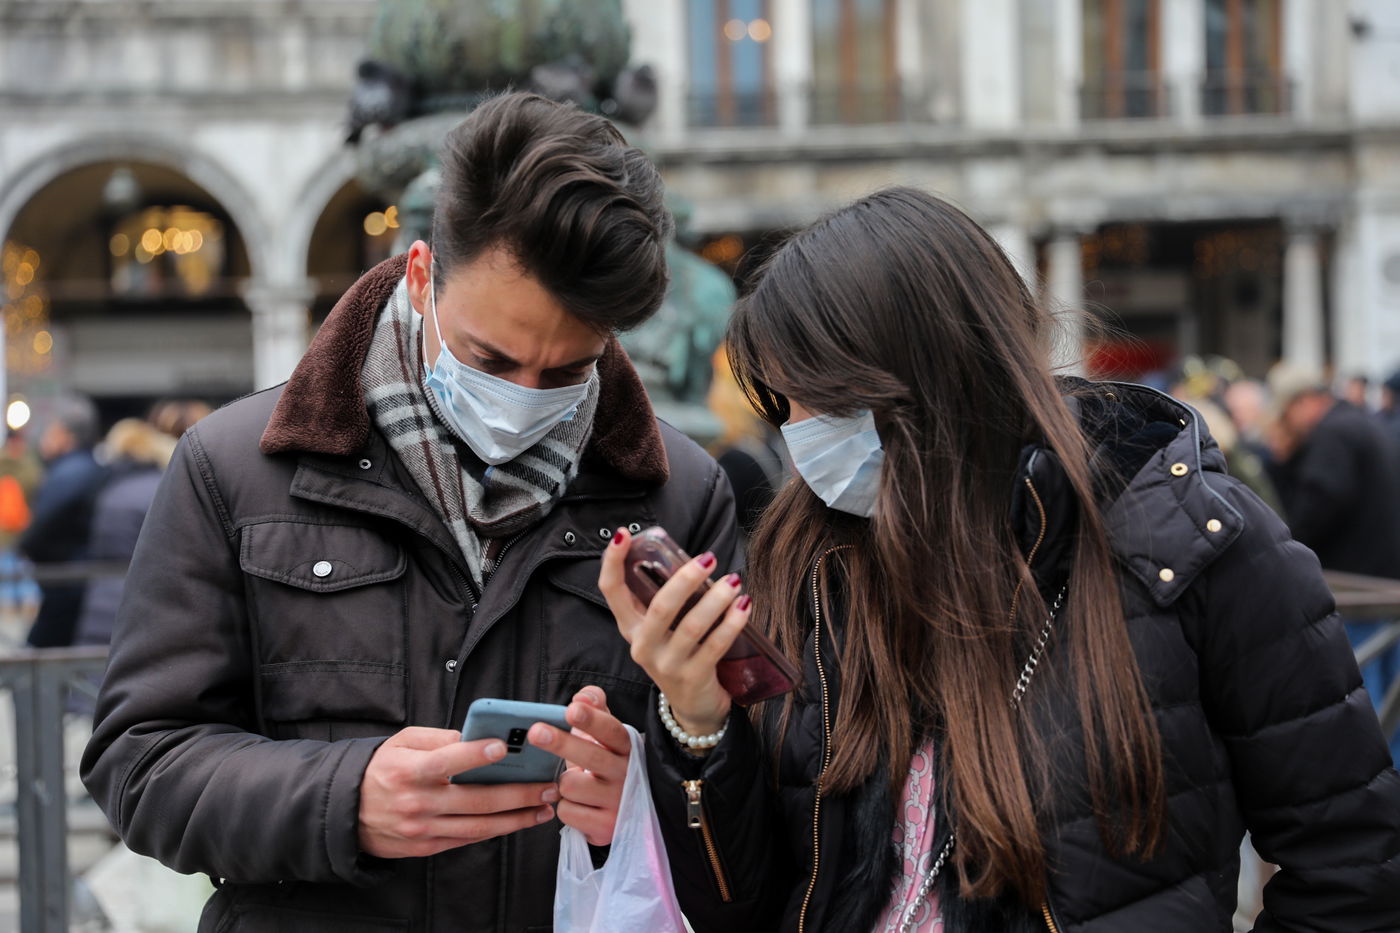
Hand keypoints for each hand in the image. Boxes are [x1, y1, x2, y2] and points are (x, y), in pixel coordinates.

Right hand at [358, 726, 558, 858]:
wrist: (347, 813)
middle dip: (518, 794)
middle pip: (475, 800)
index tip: (504, 747)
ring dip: (516, 819)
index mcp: (409, 770)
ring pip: (478, 827)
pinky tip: (519, 820)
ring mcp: (423, 829)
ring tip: (544, 808)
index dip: (475, 755)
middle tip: (548, 786)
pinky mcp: (426, 848)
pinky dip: (496, 831)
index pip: (446, 762)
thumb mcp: (402, 743)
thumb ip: (438, 739)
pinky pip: (467, 840)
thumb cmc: (381, 770)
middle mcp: (417, 802)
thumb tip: (476, 736)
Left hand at [528, 686, 629, 845]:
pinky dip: (566, 808)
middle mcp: (626, 774)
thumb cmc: (607, 765)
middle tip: (536, 732)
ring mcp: (617, 803)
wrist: (626, 812)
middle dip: (562, 743)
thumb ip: (596, 710)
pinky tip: (579, 806)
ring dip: (563, 784)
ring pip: (571, 786)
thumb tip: (584, 694)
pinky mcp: (605, 827)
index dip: (592, 720)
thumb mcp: (606, 737)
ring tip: (575, 784)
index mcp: (626, 748)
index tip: (571, 709)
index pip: (611, 731)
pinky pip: (568, 812)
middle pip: (591, 757)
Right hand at [598, 527, 749, 738]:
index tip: (624, 534)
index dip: (613, 561)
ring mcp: (667, 664)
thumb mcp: (663, 630)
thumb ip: (667, 599)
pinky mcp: (693, 677)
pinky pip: (715, 644)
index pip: (611, 591)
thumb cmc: (680, 654)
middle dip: (685, 579)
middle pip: (660, 606)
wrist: (693, 707)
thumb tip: (692, 559)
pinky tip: (745, 606)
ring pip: (692, 625)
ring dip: (716, 598)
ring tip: (734, 580)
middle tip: (709, 558)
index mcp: (631, 627)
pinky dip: (732, 622)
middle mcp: (643, 646)